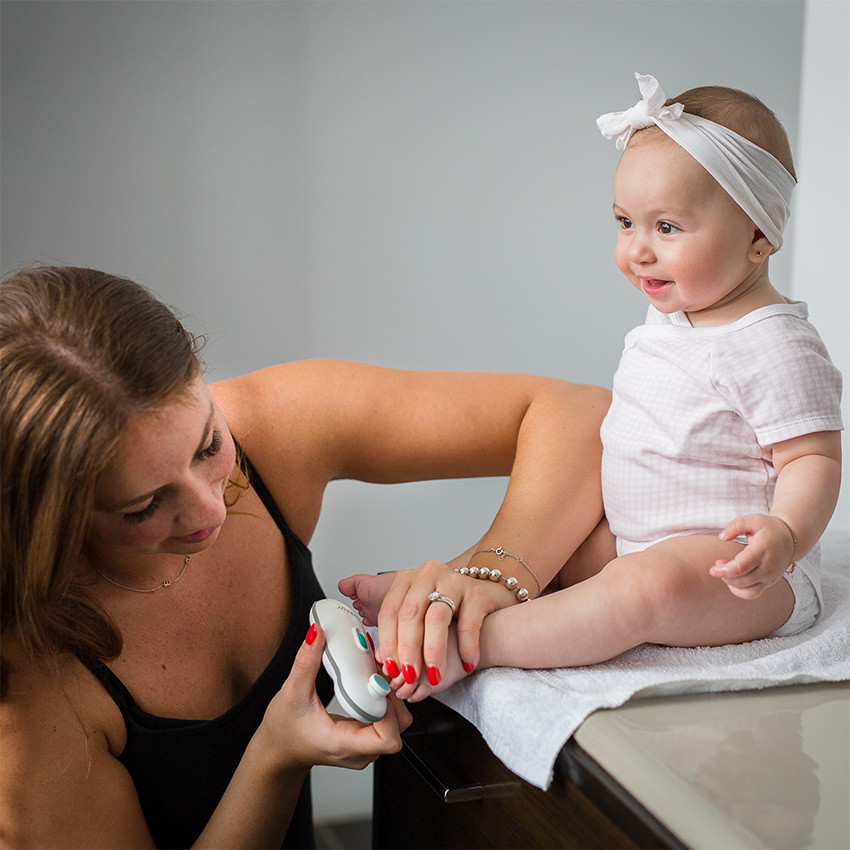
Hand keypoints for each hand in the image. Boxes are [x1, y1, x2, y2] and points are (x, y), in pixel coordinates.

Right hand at [256, 623, 410, 772]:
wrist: (279, 750)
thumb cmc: (284, 731)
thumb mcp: (291, 693)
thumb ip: (306, 662)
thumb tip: (317, 634)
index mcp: (344, 744)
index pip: (387, 738)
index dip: (391, 711)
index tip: (378, 687)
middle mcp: (360, 750)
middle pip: (398, 727)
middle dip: (395, 697)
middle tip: (380, 674)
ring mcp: (364, 746)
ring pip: (397, 724)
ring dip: (392, 698)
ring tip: (377, 676)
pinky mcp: (365, 738)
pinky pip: (387, 721)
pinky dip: (384, 701)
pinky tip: (372, 684)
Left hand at [353, 559, 516, 699]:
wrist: (488, 593)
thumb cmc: (450, 606)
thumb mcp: (420, 612)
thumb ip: (401, 632)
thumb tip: (385, 661)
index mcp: (407, 580)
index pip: (390, 611)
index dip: (388, 642)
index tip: (391, 667)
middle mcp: (428, 575)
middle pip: (410, 613)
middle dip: (407, 648)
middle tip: (410, 674)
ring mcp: (454, 581)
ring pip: (437, 617)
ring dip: (432, 650)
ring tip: (434, 673)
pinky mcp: (477, 592)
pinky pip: (469, 623)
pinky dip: (466, 647)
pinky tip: (466, 663)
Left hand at [711, 514, 795, 599]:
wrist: (791, 538)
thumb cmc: (768, 528)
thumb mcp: (753, 519)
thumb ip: (735, 526)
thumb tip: (722, 537)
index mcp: (762, 550)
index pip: (741, 567)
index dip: (725, 570)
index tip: (713, 569)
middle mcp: (768, 566)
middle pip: (742, 580)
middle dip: (725, 576)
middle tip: (718, 565)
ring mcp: (770, 576)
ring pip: (748, 590)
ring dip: (731, 584)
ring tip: (726, 571)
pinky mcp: (770, 582)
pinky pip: (753, 593)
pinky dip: (740, 591)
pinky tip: (733, 579)